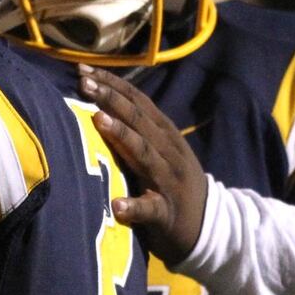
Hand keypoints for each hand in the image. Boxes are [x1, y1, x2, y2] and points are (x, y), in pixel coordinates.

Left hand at [78, 64, 206, 264]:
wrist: (210, 226)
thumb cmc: (173, 184)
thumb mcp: (162, 151)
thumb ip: (139, 130)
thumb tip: (100, 104)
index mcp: (165, 135)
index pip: (138, 101)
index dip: (113, 83)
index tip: (84, 68)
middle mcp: (169, 152)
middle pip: (139, 120)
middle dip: (111, 99)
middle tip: (84, 82)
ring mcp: (169, 182)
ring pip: (144, 154)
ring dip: (122, 136)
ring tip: (98, 121)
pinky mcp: (166, 213)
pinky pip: (150, 209)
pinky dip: (134, 207)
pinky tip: (118, 205)